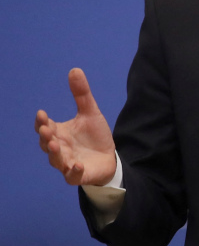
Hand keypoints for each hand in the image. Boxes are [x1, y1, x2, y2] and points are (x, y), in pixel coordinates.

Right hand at [35, 68, 116, 185]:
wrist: (109, 158)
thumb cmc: (94, 136)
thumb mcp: (90, 113)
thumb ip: (81, 94)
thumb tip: (75, 69)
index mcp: (59, 133)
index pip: (44, 127)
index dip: (41, 122)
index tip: (42, 113)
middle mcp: (59, 148)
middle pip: (46, 143)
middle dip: (45, 136)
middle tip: (46, 129)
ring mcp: (67, 162)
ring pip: (55, 160)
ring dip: (54, 153)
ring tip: (56, 144)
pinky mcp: (78, 175)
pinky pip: (72, 176)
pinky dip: (73, 171)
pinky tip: (77, 165)